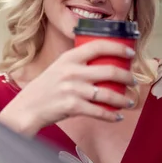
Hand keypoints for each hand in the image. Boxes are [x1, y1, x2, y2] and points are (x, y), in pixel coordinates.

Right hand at [0, 39, 135, 136]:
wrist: (28, 107)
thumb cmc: (46, 88)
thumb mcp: (58, 67)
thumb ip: (77, 63)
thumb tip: (103, 61)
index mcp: (69, 58)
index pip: (98, 46)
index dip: (118, 48)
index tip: (130, 53)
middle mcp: (72, 71)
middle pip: (109, 71)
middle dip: (127, 77)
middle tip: (133, 81)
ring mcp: (73, 89)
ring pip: (108, 94)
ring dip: (123, 99)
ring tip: (130, 102)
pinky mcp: (73, 106)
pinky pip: (99, 112)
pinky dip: (111, 115)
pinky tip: (117, 116)